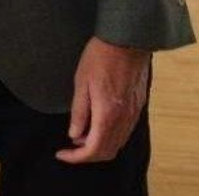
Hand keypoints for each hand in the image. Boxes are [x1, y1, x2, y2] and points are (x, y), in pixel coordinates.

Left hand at [56, 37, 149, 163]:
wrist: (127, 41)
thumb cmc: (100, 58)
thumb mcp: (81, 84)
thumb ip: (80, 113)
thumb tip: (74, 136)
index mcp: (108, 114)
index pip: (93, 149)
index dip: (76, 158)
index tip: (61, 153)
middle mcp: (124, 118)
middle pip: (108, 151)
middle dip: (87, 155)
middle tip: (68, 148)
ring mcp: (134, 113)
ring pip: (118, 143)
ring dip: (98, 146)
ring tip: (79, 136)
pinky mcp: (138, 106)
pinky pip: (124, 131)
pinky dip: (109, 136)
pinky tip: (95, 125)